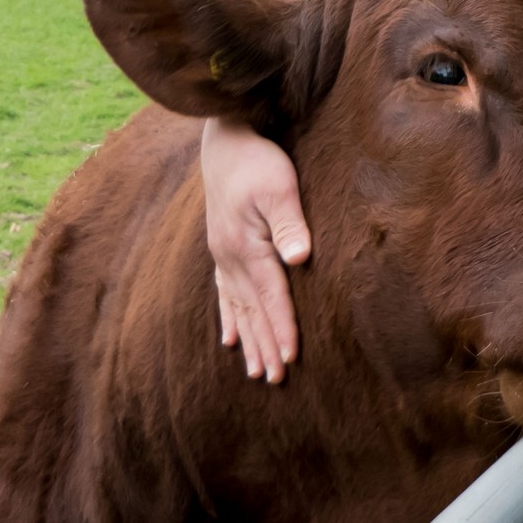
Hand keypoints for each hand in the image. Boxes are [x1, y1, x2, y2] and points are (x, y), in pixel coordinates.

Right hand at [201, 118, 310, 382]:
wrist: (224, 143)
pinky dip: (228, 316)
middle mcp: (231, 258)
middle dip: (264, 345)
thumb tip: (301, 257)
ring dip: (248, 339)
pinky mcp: (222, 249)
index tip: (290, 359)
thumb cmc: (258, 162)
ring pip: (238, 307)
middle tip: (274, 379)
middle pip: (252, 310)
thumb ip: (290, 222)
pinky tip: (228, 337)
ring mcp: (223, 255)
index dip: (282, 328)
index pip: (271, 296)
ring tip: (253, 371)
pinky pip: (223, 292)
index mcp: (248, 247)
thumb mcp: (279, 186)